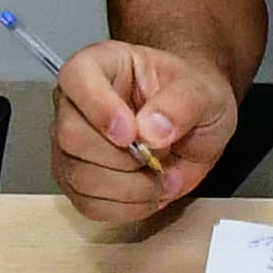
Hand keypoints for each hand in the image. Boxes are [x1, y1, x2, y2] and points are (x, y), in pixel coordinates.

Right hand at [50, 42, 237, 220]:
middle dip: (123, 158)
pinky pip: (88, 204)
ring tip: (160, 176)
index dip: (101, 109)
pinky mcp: (76, 179)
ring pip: (78, 176)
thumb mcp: (202, 92)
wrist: (193, 122)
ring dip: (129, 188)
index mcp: (100, 64)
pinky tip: (148, 193)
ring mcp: (70, 144)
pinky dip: (125, 208)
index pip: (77, 78)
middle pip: (70, 135)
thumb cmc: (189, 97)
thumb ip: (180, 104)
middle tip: (158, 157)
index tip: (132, 133)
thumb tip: (152, 129)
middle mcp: (76, 102)